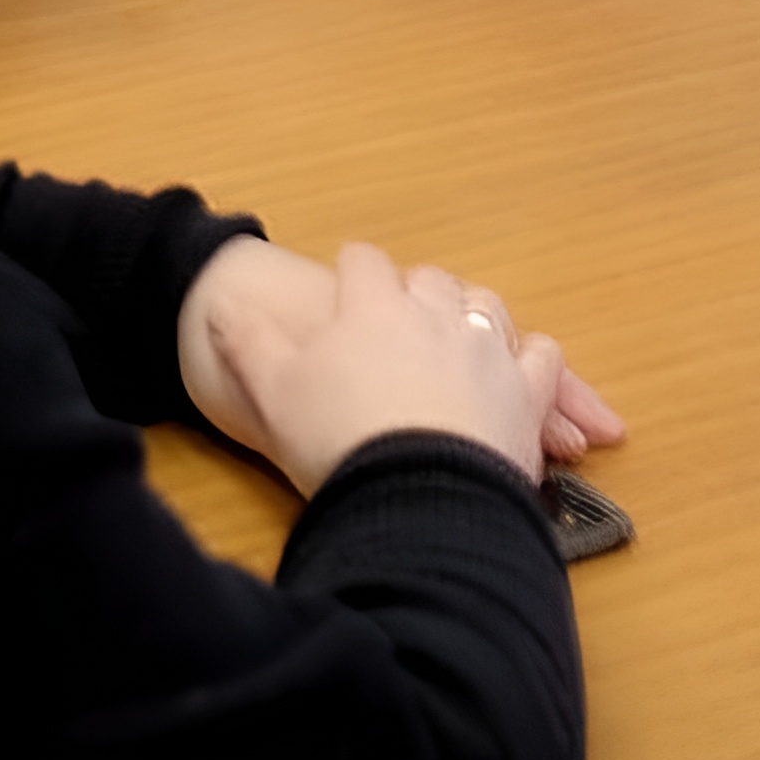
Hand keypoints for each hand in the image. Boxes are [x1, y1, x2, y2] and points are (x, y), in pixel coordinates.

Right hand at [179, 237, 623, 484]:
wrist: (415, 497)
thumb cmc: (338, 442)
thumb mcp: (272, 394)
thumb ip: (246, 345)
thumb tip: (219, 309)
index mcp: (372, 307)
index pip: (363, 262)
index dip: (353, 272)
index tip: (346, 285)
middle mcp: (435, 313)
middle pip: (428, 279)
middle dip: (414, 292)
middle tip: (400, 319)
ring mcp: (486, 348)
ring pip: (484, 306)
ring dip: (471, 315)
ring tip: (458, 336)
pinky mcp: (526, 391)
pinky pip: (540, 355)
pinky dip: (530, 359)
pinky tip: (520, 373)